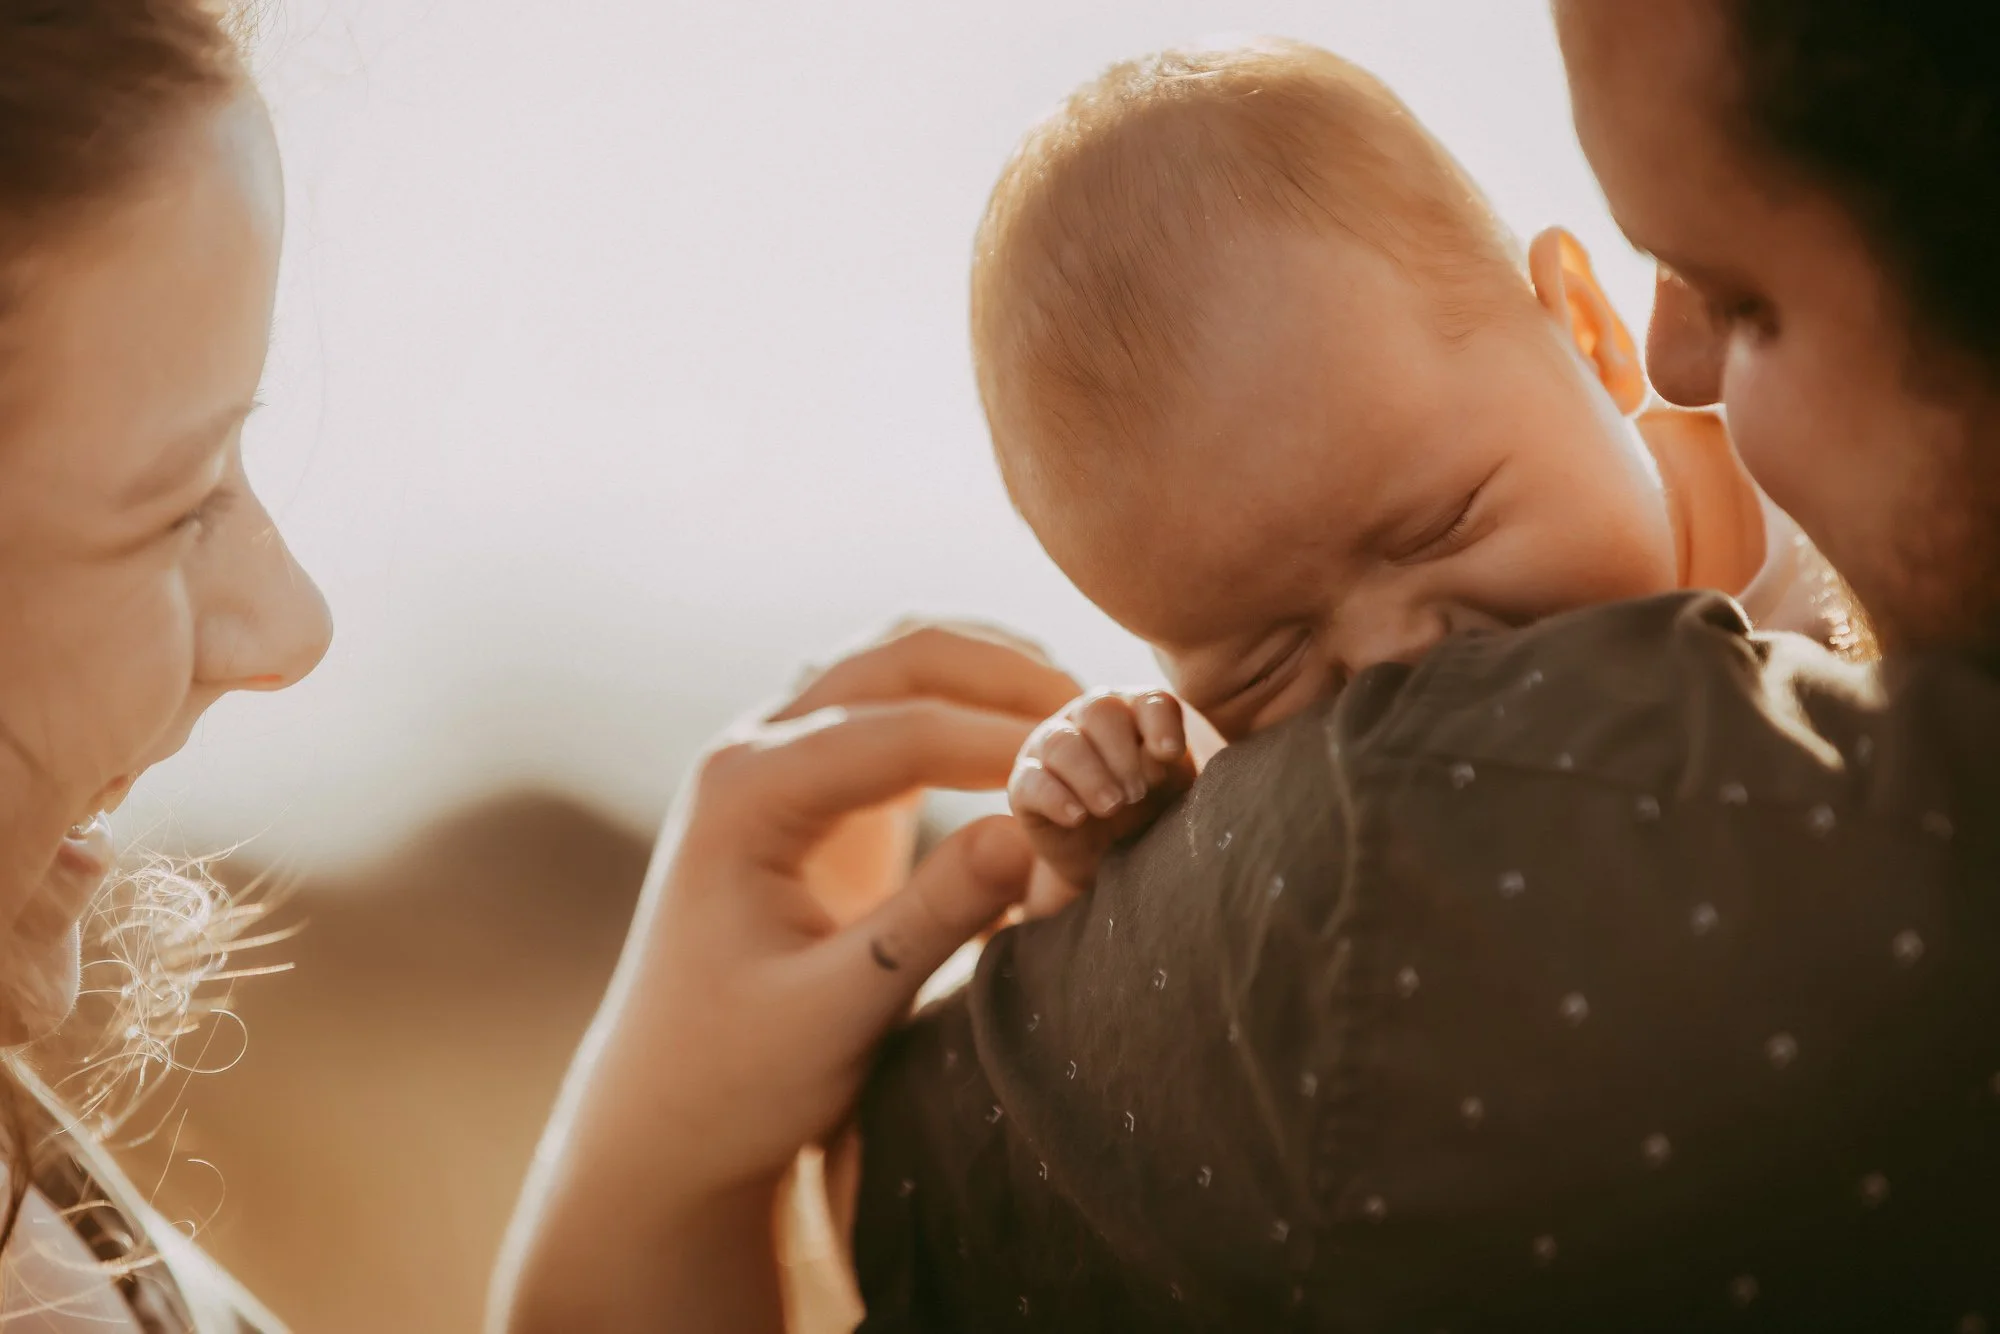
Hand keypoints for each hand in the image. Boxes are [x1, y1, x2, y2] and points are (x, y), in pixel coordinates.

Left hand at [494, 621, 1080, 1333]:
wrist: (667, 1114)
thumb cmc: (738, 1077)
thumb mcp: (838, 1010)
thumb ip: (930, 920)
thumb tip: (1030, 831)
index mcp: (742, 795)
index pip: (896, 732)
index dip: (1002, 740)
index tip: (1092, 766)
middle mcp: (751, 753)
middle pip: (896, 661)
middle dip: (1003, 675)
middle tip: (1102, 716)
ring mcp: (777, 761)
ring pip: (897, 666)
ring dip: (988, 674)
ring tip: (1082, 716)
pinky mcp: (813, 789)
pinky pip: (897, 712)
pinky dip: (967, 708)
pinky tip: (1034, 742)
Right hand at [1009, 689, 1194, 892]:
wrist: (1111, 857)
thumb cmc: (1147, 810)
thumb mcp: (1170, 789)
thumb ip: (1167, 766)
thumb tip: (1157, 755)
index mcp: (1133, 712)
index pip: (1150, 701)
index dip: (1160, 723)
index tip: (1171, 754)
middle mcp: (1086, 718)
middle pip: (1099, 710)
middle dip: (1122, 753)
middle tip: (1138, 794)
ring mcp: (1048, 747)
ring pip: (1061, 742)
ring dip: (1091, 775)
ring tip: (1112, 806)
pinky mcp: (1024, 784)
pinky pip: (1031, 781)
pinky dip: (1055, 798)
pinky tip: (1077, 817)